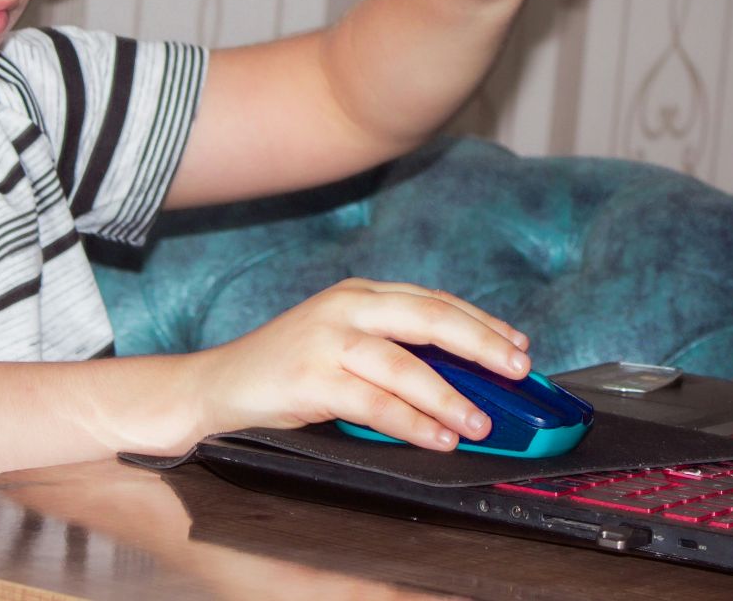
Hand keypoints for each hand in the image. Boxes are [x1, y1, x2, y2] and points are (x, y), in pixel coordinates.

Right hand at [187, 278, 531, 449]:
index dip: (480, 323)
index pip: (434, 301)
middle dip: (482, 345)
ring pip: (407, 365)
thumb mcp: (341, 345)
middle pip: (430, 319)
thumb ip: (392, 350)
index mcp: (358, 294)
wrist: (213, 389)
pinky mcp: (310, 378)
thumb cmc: (284, 373)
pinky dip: (413, 423)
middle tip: (519, 371)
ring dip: (452, 396)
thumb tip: (464, 379)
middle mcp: (345, 307)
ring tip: (481, 422)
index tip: (518, 345)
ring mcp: (326, 340)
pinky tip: (439, 438)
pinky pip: (375, 403)